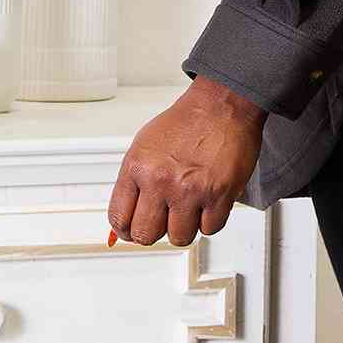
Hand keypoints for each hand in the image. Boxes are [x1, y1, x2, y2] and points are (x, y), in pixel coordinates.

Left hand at [107, 76, 267, 246]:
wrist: (222, 104)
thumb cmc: (188, 121)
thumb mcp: (145, 145)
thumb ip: (134, 182)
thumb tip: (127, 217)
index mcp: (138, 167)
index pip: (119, 218)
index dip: (126, 230)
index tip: (134, 229)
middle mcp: (161, 180)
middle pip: (146, 235)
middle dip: (155, 231)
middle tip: (164, 219)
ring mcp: (190, 189)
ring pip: (179, 238)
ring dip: (186, 226)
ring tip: (191, 206)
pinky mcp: (219, 194)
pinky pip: (210, 229)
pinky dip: (211, 220)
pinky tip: (209, 202)